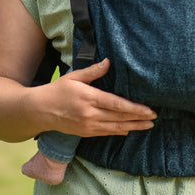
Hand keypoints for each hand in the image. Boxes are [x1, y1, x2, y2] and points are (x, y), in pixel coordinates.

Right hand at [36, 58, 156, 137]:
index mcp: (89, 98)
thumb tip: (108, 62)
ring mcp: (88, 125)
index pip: (117, 104)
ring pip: (116, 128)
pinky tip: (129, 129)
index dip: (135, 108)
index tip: (149, 109)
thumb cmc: (57, 90)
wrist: (40, 110)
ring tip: (148, 126)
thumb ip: (93, 71)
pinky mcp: (86, 132)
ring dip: (133, 127)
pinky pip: (106, 133)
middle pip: (120, 117)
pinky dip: (119, 131)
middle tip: (154, 117)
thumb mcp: (74, 77)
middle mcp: (90, 114)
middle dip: (139, 118)